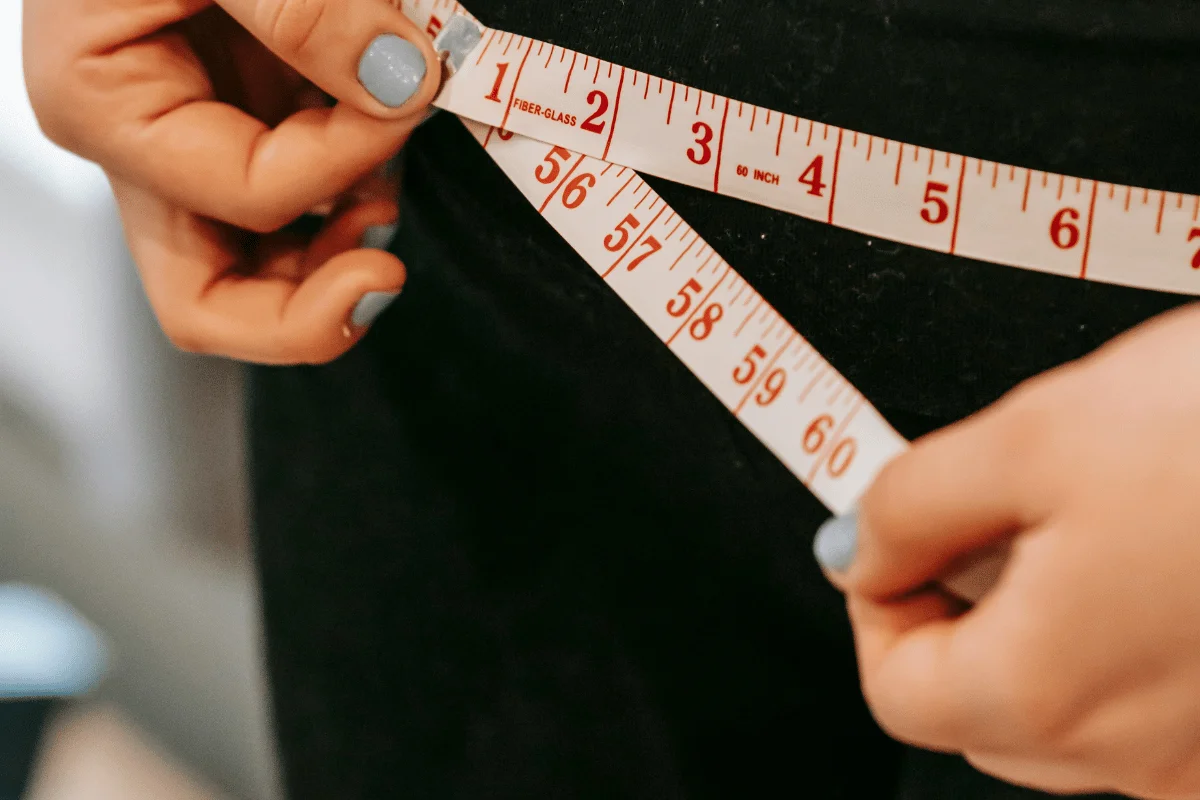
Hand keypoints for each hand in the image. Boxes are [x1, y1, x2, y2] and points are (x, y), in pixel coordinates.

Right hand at [23, 0, 440, 362]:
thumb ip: (300, 8)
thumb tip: (401, 78)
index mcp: (104, 106)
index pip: (245, 191)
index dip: (343, 157)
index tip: (408, 90)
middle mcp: (143, 153)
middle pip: (215, 302)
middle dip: (310, 310)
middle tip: (385, 273)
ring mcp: (194, 150)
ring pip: (260, 272)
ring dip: (338, 254)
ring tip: (390, 195)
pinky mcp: (242, 130)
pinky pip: (298, 210)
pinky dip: (350, 198)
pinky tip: (382, 164)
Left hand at [815, 303, 1199, 798]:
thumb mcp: (1029, 436)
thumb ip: (910, 506)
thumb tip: (859, 550)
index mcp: (1050, 691)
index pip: (896, 691)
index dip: (877, 603)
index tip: (894, 540)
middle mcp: (1134, 753)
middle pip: (974, 709)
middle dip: (956, 613)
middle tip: (989, 517)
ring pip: (1063, 712)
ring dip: (1037, 626)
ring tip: (1086, 522)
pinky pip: (1149, 709)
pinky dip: (1119, 642)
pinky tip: (1155, 556)